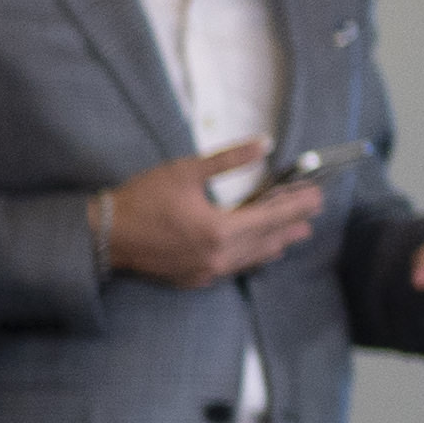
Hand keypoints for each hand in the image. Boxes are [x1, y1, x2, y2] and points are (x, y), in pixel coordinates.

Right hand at [98, 146, 328, 289]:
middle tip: (313, 213)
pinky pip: (234, 269)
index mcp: (220, 229)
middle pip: (268, 240)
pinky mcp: (194, 278)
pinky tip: (257, 253)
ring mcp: (207, 271)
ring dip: (276, 244)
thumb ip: (229, 159)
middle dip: (292, 224)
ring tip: (293, 235)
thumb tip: (265, 143)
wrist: (106, 236)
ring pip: (253, 258)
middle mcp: (219, 256)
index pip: (272, 216)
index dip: (297, 205)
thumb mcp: (186, 171)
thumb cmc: (142, 200)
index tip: (317, 195)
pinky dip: (252, 258)